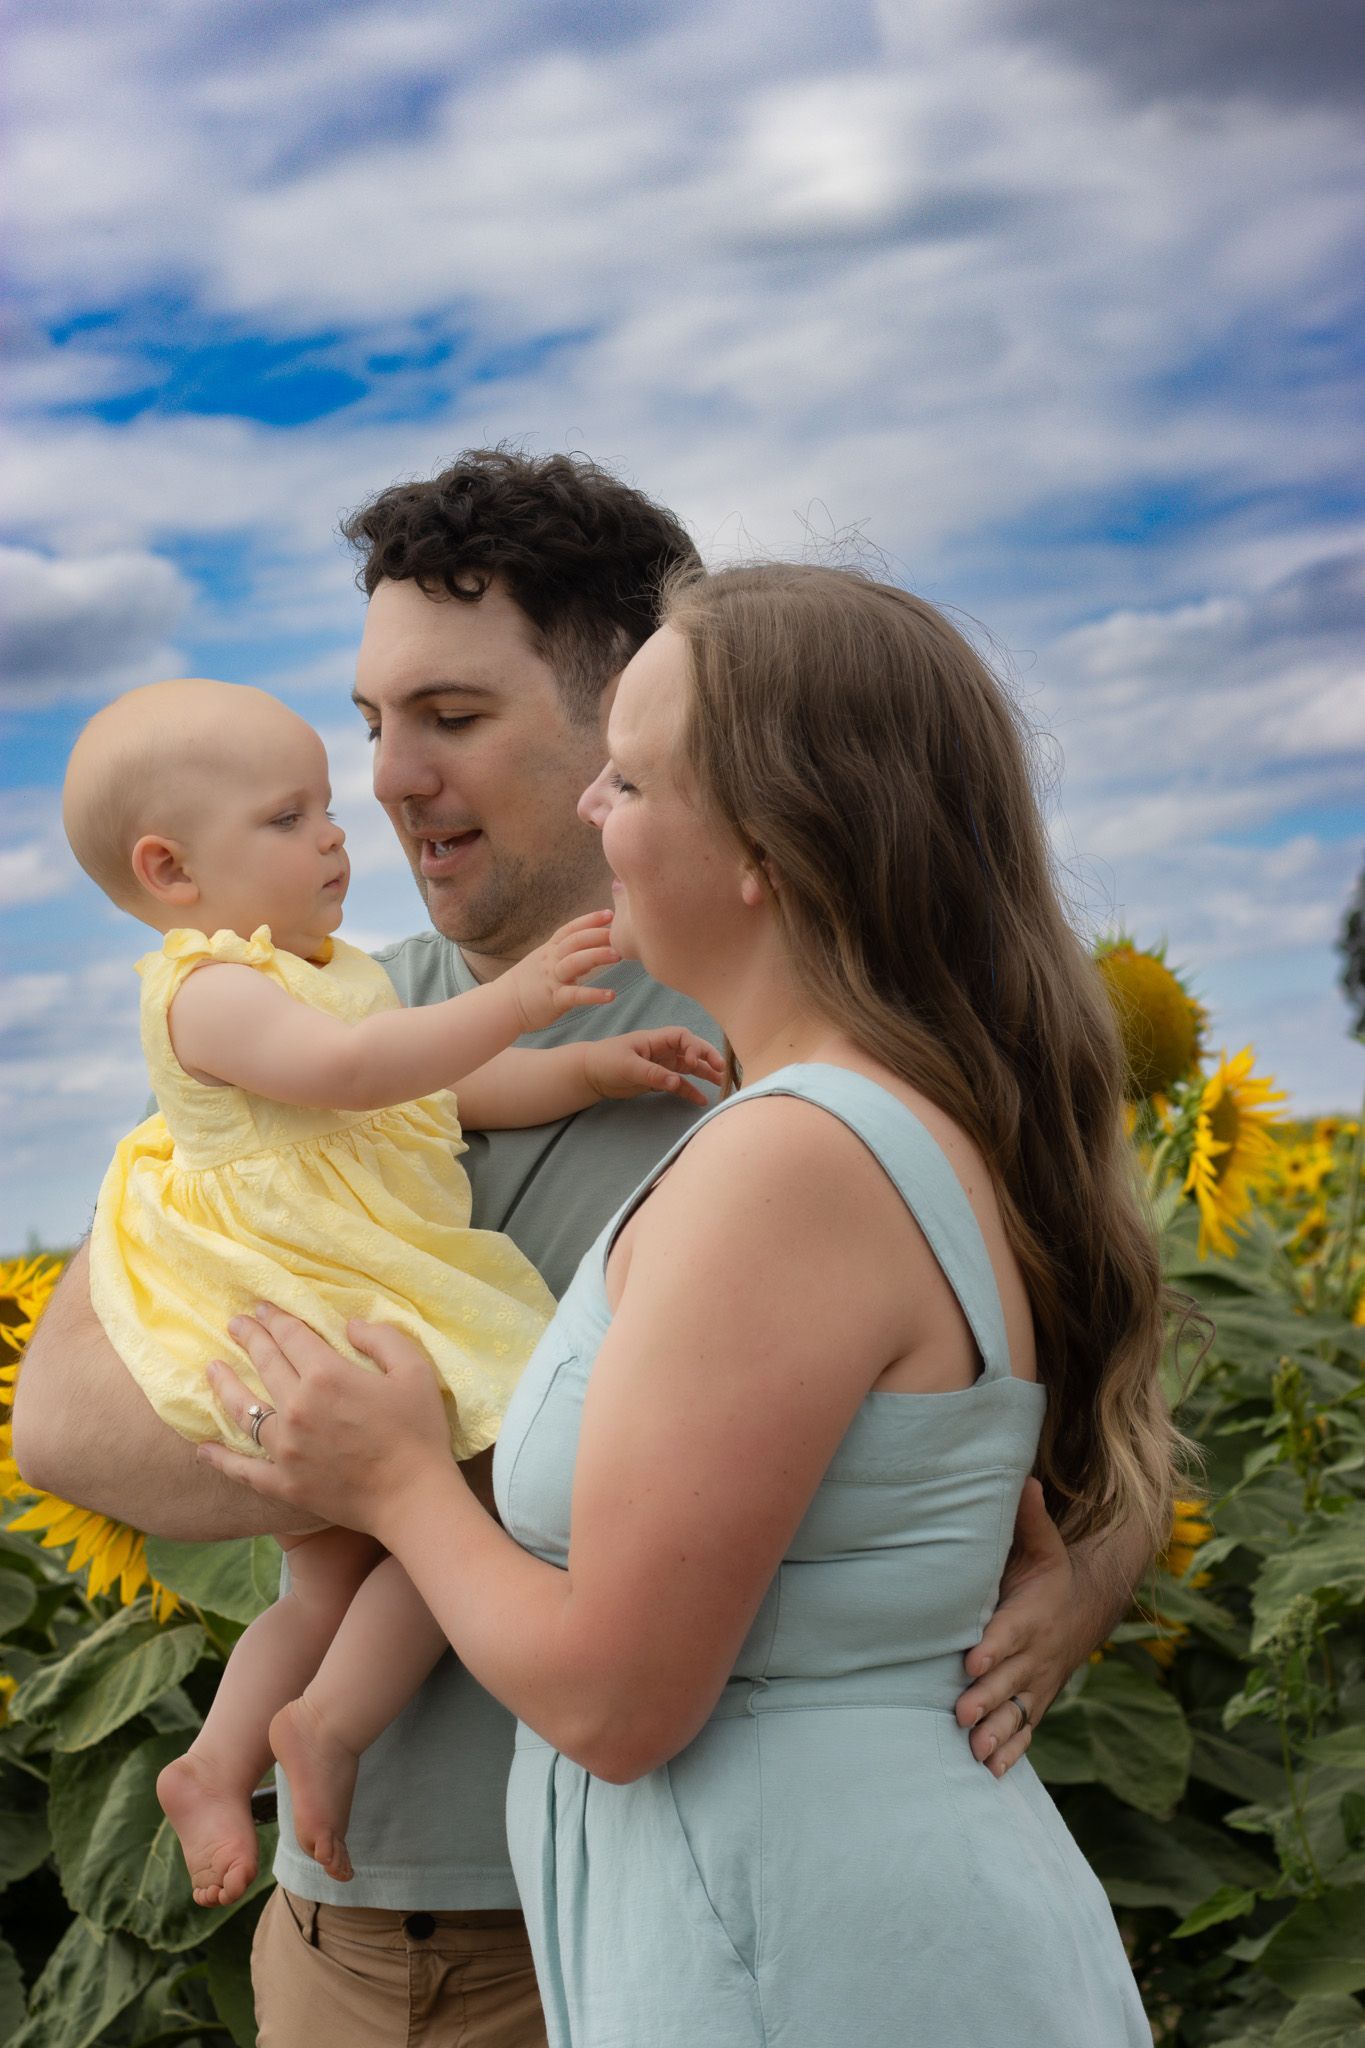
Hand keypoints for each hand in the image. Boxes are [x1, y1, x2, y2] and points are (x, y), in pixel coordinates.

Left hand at [197, 1305, 454, 1537]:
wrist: (413, 1497)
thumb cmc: (419, 1431)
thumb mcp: (415, 1370)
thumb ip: (381, 1338)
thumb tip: (349, 1325)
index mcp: (327, 1375)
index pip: (291, 1337)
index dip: (276, 1318)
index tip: (262, 1308)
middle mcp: (297, 1407)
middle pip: (265, 1364)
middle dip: (249, 1339)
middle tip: (235, 1324)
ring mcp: (285, 1448)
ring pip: (245, 1410)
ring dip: (226, 1385)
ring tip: (212, 1369)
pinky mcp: (283, 1482)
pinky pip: (243, 1468)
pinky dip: (220, 1458)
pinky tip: (203, 1448)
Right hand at [507, 911, 620, 1032]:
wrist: (503, 1005)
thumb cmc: (529, 984)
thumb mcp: (545, 961)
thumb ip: (567, 952)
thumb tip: (593, 945)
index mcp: (550, 949)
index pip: (571, 929)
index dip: (589, 920)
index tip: (609, 913)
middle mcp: (551, 960)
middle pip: (575, 941)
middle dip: (597, 934)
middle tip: (619, 933)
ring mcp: (552, 978)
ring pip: (575, 962)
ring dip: (597, 956)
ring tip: (618, 956)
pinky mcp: (553, 998)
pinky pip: (575, 995)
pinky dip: (594, 994)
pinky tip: (611, 995)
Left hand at [583, 1028, 725, 1106]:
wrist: (589, 1074)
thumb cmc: (605, 1061)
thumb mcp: (628, 1066)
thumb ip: (653, 1074)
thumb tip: (676, 1082)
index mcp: (655, 1040)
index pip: (682, 1037)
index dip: (693, 1047)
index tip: (693, 1062)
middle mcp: (662, 1050)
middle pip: (690, 1050)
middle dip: (706, 1057)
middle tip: (722, 1068)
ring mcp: (661, 1065)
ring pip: (688, 1067)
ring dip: (704, 1073)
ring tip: (720, 1082)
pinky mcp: (657, 1080)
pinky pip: (678, 1084)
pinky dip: (689, 1090)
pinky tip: (701, 1100)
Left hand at [954, 1478, 1077, 1775]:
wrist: (1084, 1612)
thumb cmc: (1049, 1576)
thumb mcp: (1044, 1545)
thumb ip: (1028, 1518)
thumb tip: (1024, 1478)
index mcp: (1031, 1615)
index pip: (1010, 1632)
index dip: (994, 1645)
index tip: (973, 1658)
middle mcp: (1034, 1655)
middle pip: (1009, 1679)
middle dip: (987, 1696)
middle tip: (962, 1712)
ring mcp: (1036, 1683)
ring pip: (1017, 1712)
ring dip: (997, 1732)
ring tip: (975, 1751)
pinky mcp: (1035, 1702)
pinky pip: (1025, 1731)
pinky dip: (1011, 1752)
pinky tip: (991, 1772)